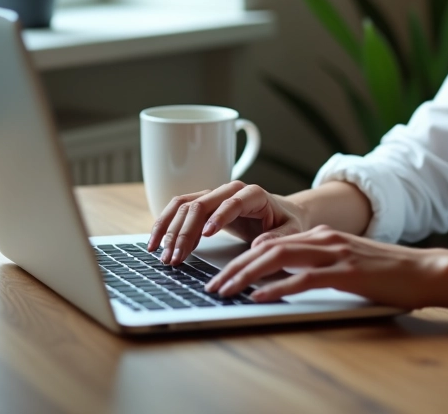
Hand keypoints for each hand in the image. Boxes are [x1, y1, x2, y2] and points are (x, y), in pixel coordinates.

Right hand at [147, 180, 310, 264]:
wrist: (282, 213)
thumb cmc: (286, 222)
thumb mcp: (290, 232)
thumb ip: (277, 237)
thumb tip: (259, 244)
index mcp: (254, 194)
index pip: (233, 202)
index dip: (219, 217)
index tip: (207, 235)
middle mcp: (230, 190)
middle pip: (202, 204)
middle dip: (185, 232)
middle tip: (176, 258)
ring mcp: (215, 195)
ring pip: (185, 206)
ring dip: (170, 230)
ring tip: (162, 255)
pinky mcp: (204, 204)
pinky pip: (180, 209)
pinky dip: (165, 224)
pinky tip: (156, 243)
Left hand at [204, 225, 447, 307]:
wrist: (424, 270)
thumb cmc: (388, 272)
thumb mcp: (347, 261)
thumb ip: (318, 262)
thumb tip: (284, 275)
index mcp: (323, 236)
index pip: (272, 243)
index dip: (243, 258)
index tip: (223, 274)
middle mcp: (324, 240)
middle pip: (267, 249)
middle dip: (235, 267)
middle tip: (213, 285)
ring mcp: (334, 254)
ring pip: (277, 259)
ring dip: (245, 276)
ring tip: (224, 291)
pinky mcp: (345, 273)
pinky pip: (302, 279)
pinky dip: (276, 288)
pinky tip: (259, 298)